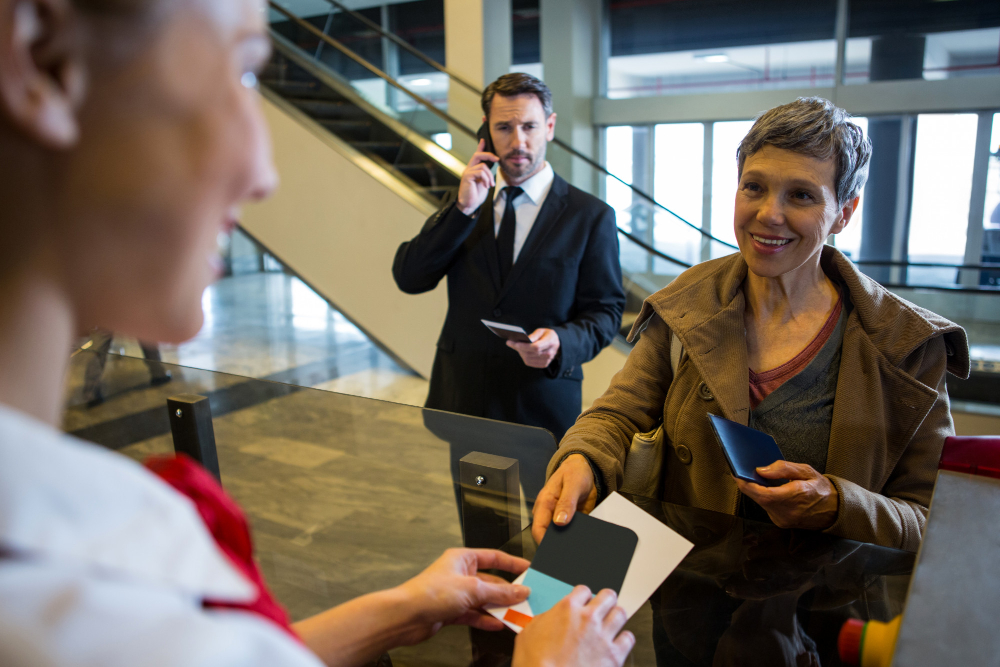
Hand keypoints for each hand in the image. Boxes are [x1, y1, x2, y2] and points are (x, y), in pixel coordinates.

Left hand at [294, 548, 528, 666]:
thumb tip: (521, 591)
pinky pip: (474, 614)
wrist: (406, 616)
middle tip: (526, 598)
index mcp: (463, 558)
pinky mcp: (451, 611)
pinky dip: (486, 619)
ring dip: (499, 607)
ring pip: (484, 599)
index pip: (494, 557)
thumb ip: (499, 593)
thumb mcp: (473, 589)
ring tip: (516, 614)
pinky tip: (498, 624)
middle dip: (508, 591)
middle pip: (491, 581)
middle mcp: (459, 574)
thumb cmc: (430, 593)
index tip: (529, 570)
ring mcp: (455, 593)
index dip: (513, 563)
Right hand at [457, 139, 497, 215]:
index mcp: (473, 169)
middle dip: (489, 155)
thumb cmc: (476, 195)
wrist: (469, 205)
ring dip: (489, 176)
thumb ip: (486, 173)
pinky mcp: (467, 176)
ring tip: (490, 184)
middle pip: (478, 155)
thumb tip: (492, 165)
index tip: (484, 140)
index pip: (476, 155)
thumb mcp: (484, 181)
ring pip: (483, 166)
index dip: (480, 147)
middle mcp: (469, 169)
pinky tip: (486, 186)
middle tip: (497, 159)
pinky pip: (480, 172)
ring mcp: (467, 172)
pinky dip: (486, 179)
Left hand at [508, 328, 559, 368]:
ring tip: (515, 346)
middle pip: (530, 354)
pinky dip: (523, 357)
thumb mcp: (542, 331)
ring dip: (520, 353)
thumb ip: (533, 335)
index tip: (515, 343)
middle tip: (510, 342)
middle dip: (518, 348)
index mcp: (551, 342)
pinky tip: (521, 351)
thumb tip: (523, 340)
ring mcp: (547, 360)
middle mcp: (550, 353)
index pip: (536, 347)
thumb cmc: (547, 335)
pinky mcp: (544, 364)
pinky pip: (530, 363)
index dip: (524, 346)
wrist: (557, 343)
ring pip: (528, 359)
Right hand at [512, 587, 634, 666]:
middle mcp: (588, 619)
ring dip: (616, 617)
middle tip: (602, 608)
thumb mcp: (528, 633)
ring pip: (621, 614)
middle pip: (608, 596)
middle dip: (605, 601)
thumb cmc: (535, 663)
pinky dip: (624, 640)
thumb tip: (549, 620)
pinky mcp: (614, 655)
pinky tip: (617, 643)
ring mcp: (603, 636)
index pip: (584, 590)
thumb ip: (544, 620)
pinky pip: (628, 639)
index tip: (583, 602)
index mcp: (567, 609)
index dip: (583, 597)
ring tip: (611, 623)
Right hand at [531, 454, 596, 543]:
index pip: (538, 528)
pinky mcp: (569, 521)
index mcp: (544, 503)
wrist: (583, 469)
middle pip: (547, 536)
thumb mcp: (573, 484)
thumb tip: (559, 522)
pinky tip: (585, 542)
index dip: (544, 542)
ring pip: (559, 536)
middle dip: (557, 545)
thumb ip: (566, 502)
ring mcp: (558, 518)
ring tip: (579, 550)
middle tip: (571, 553)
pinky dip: (576, 538)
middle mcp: (548, 513)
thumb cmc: (575, 473)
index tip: (557, 551)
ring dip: (567, 543)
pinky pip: (570, 532)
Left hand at [735, 461, 838, 529]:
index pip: (763, 494)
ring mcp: (783, 520)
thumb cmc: (821, 489)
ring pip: (761, 503)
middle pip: (758, 498)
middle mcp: (787, 512)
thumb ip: (783, 469)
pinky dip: (763, 497)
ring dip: (755, 490)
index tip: (737, 473)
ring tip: (753, 477)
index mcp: (794, 498)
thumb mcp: (806, 471)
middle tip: (741, 471)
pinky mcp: (781, 522)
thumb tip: (761, 470)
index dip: (746, 484)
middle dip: (748, 484)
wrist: (835, 510)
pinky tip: (764, 488)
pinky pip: (766, 507)